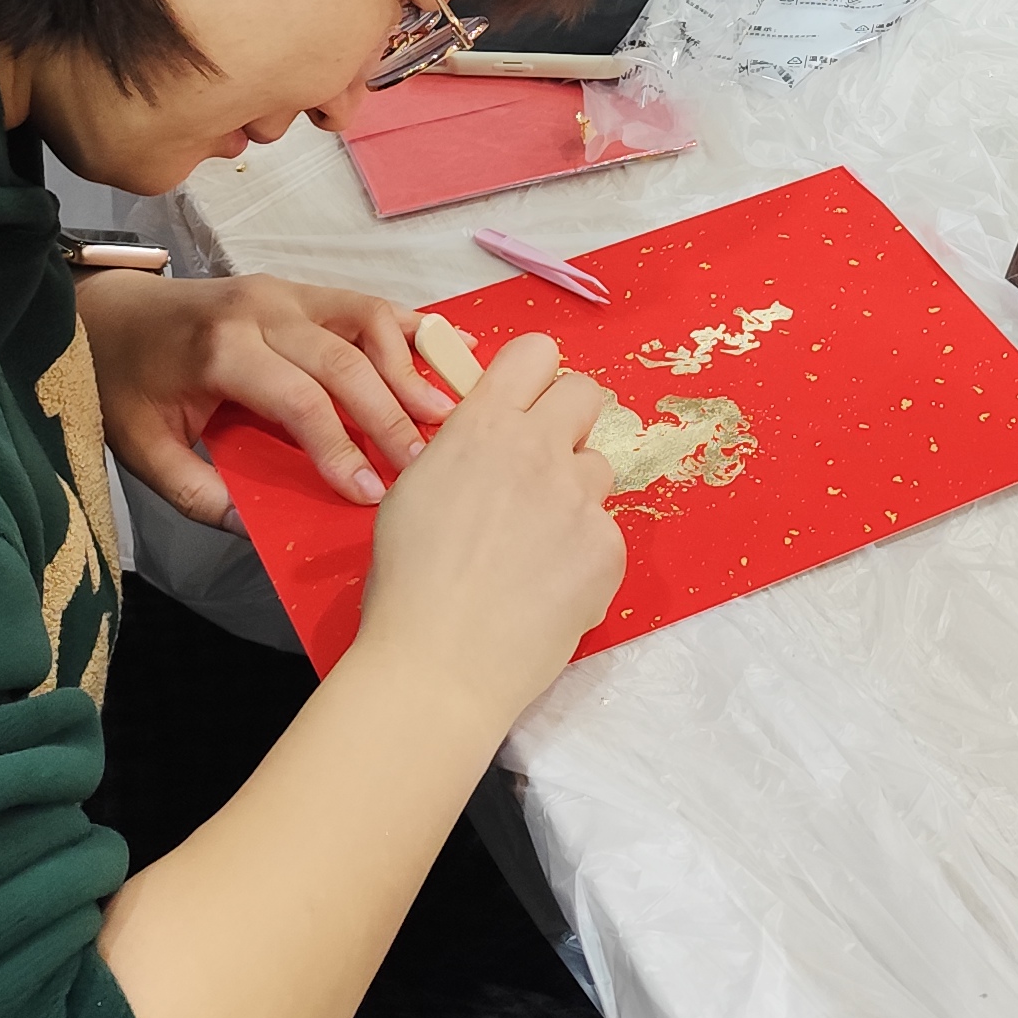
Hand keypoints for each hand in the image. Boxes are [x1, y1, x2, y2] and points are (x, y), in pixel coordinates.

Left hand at [80, 267, 452, 520]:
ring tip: (446, 412)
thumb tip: (258, 529)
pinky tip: (452, 350)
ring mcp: (287, 292)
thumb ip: (199, 493)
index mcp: (219, 349)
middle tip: (424, 463)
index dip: (339, 447)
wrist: (111, 314)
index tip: (369, 494)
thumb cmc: (128, 383)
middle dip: (390, 414)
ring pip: (367, 320)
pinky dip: (411, 328)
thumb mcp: (143, 450)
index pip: (297, 399)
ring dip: (410, 367)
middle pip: (344, 359)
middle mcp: (262, 310)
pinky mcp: (302, 290)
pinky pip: (366, 305)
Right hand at [351, 334, 627, 724]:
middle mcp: (539, 449)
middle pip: (586, 393)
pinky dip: (583, 556)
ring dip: (574, 495)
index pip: (535, 353)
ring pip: (597, 468)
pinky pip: (605, 533)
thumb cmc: (408, 584)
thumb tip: (489, 444)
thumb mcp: (416, 490)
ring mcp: (580, 498)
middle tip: (542, 467)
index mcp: (483, 426)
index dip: (534, 377)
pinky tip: (547, 589)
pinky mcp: (609, 547)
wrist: (440, 663)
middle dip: (568, 421)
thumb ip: (463, 450)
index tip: (527, 403)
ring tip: (535, 547)